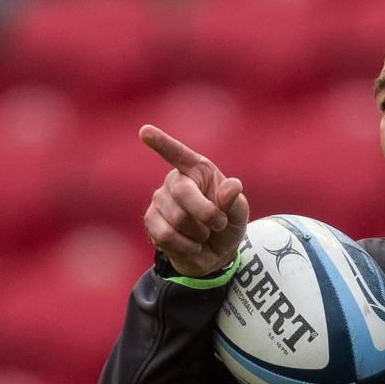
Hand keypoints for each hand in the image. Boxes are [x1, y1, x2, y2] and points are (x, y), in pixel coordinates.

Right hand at [140, 124, 249, 276]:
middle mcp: (175, 180)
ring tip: (203, 234)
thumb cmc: (227, 224)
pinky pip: (166, 235)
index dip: (162, 142)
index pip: (178, 153)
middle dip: (207, 214)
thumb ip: (235, 201)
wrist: (215, 252)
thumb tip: (232, 185)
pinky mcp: (151, 220)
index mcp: (198, 170)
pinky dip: (186, 245)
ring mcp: (160, 199)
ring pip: (177, 219)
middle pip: (183, 193)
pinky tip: (192, 244)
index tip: (145, 131)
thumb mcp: (239, 214)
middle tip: (220, 224)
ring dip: (199, 233)